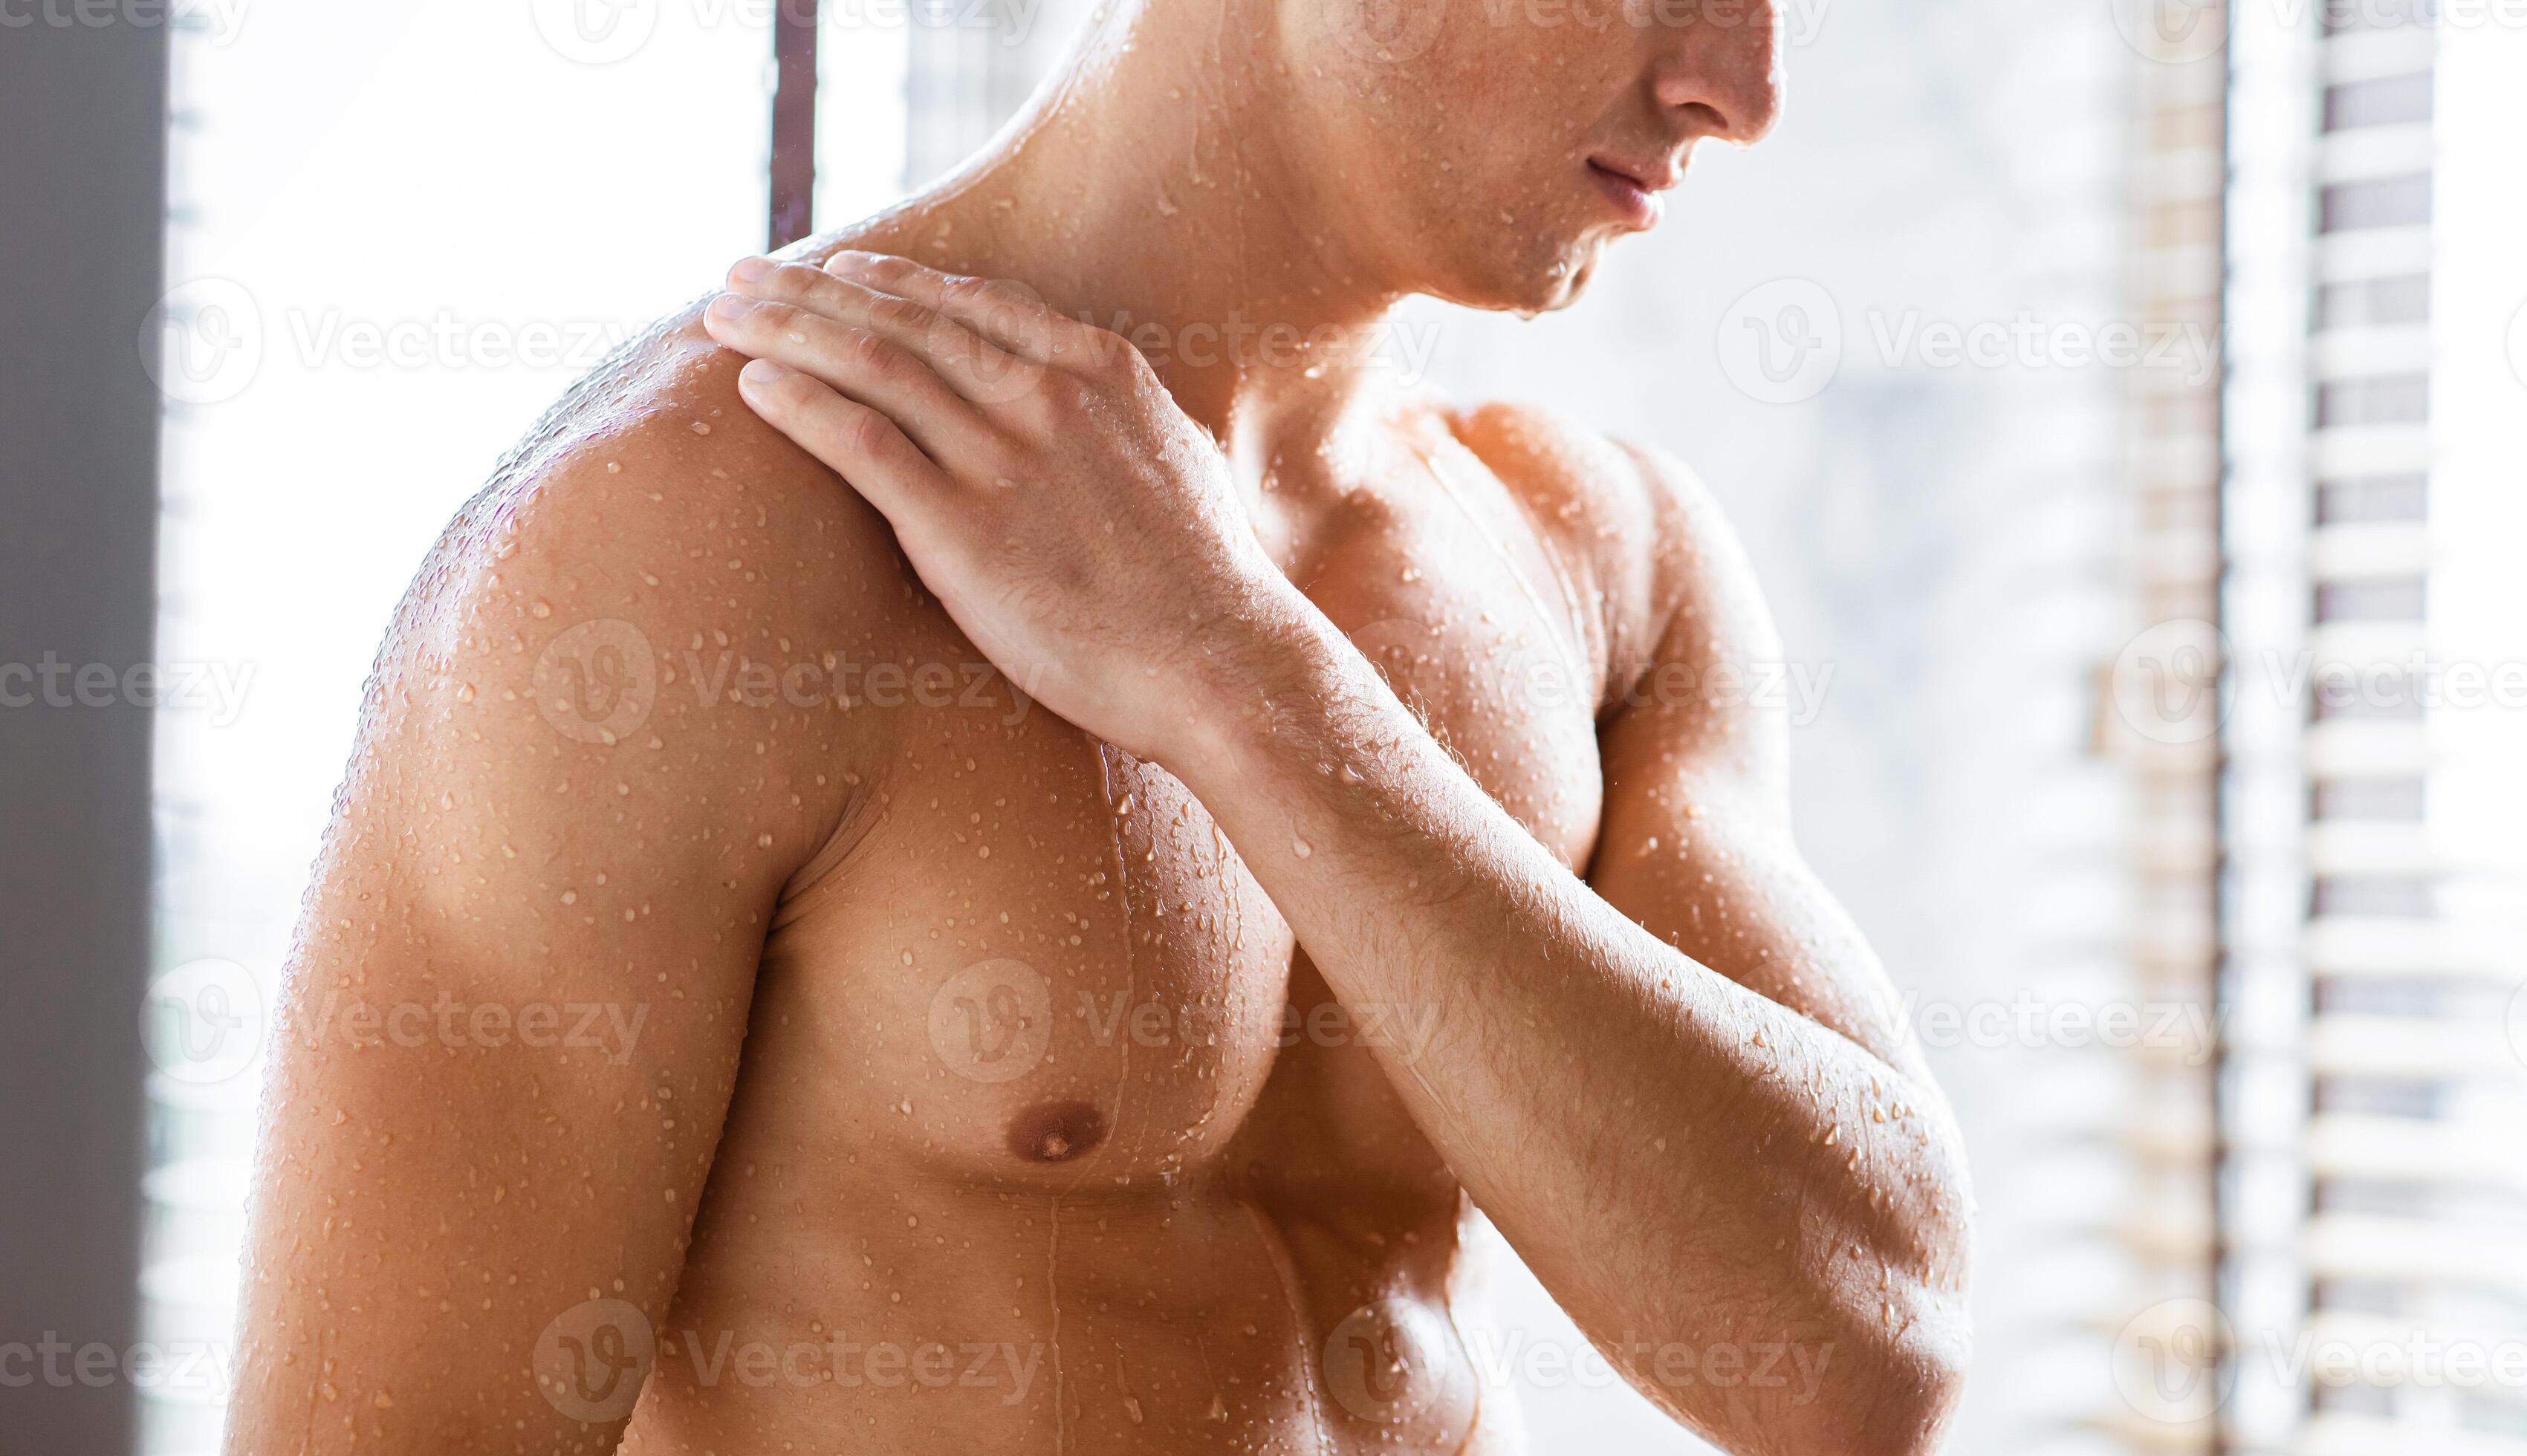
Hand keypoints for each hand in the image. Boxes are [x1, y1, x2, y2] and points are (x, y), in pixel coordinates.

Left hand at [705, 251, 1295, 763]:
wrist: (1221, 662)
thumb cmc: (1204, 584)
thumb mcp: (1177, 460)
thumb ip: (1119, 420)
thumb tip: (1101, 412)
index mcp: (1099, 370)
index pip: (972, 303)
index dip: (891, 282)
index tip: (836, 271)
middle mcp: (1046, 394)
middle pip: (902, 320)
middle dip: (809, 290)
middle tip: (742, 275)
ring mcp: (1003, 457)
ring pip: (870, 365)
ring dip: (784, 330)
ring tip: (723, 315)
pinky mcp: (963, 529)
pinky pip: (862, 445)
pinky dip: (802, 405)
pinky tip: (754, 387)